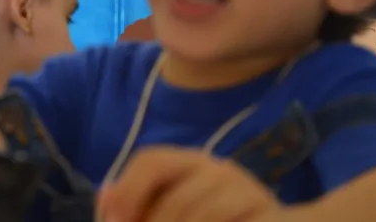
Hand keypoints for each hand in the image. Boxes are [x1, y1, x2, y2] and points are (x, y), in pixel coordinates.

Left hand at [98, 147, 283, 221]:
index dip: (128, 190)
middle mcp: (217, 169)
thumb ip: (133, 206)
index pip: (152, 161)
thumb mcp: (163, 212)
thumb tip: (105, 197)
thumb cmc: (202, 221)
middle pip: (175, 198)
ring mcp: (246, 190)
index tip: (112, 219)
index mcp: (186, 163)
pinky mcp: (270, 212)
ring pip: (201, 214)